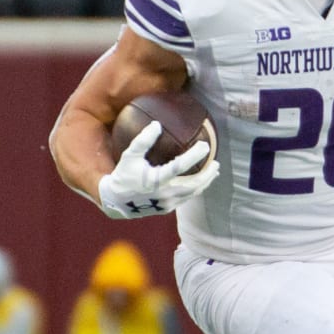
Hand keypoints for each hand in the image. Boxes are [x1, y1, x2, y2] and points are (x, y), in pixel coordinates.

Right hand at [97, 121, 219, 218]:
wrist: (117, 202)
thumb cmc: (124, 174)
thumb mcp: (130, 156)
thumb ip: (143, 141)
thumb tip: (157, 124)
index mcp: (155, 180)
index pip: (179, 166)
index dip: (194, 155)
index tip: (205, 145)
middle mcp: (163, 193)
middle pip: (193, 185)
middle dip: (208, 174)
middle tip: (217, 163)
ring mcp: (167, 203)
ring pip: (192, 193)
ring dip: (205, 182)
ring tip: (214, 171)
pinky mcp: (168, 209)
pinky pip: (186, 198)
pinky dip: (196, 189)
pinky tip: (201, 181)